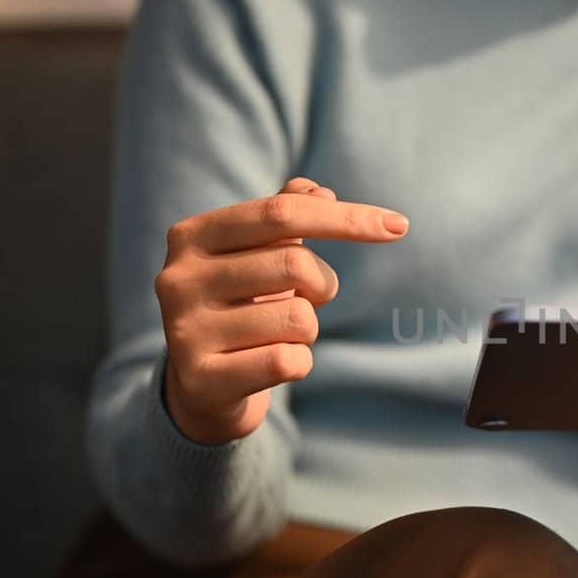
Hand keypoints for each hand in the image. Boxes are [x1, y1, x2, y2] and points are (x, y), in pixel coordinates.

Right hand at [155, 177, 408, 444]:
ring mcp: (185, 330)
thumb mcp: (258, 253)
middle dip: (323, 284)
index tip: (399, 226)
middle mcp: (178, 278)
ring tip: (277, 334)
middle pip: (294, 263)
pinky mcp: (201, 380)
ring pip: (298, 318)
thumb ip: (287, 215)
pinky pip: (288, 362)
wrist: (201, 384)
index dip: (346, 217)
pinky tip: (273, 363)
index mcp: (192, 235)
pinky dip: (299, 362)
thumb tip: (320, 192)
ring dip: (308, 329)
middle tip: (308, 298)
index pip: (280, 212)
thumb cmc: (241, 305)